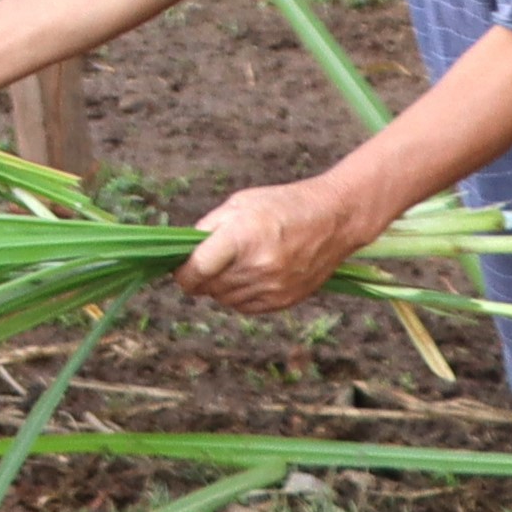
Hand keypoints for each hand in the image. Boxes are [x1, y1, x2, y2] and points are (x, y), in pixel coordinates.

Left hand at [176, 174, 380, 313]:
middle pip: (209, 287)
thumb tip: (184, 253)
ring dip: (219, 288)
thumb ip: (208, 229)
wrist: (333, 219)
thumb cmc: (282, 205)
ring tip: (231, 266)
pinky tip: (247, 277)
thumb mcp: (239, 204)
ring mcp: (273, 286)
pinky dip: (238, 297)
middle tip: (203, 265)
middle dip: (199, 278)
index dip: (182, 273)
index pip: (198, 268)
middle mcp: (257, 266)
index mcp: (242, 237)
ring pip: (225, 300)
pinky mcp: (285, 300)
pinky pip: (246, 308)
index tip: (178, 269)